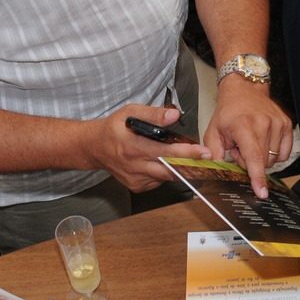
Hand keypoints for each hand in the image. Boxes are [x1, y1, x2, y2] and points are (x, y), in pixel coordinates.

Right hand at [93, 103, 207, 190]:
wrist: (94, 147)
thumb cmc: (113, 128)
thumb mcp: (130, 112)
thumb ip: (153, 114)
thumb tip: (174, 115)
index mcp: (133, 147)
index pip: (166, 153)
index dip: (187, 153)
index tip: (203, 152)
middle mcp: (134, 166)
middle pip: (169, 170)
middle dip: (191, 164)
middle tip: (205, 158)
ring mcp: (135, 179)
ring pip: (166, 177)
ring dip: (179, 168)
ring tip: (187, 156)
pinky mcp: (136, 187)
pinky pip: (158, 181)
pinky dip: (165, 172)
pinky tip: (163, 162)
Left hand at [205, 77, 293, 197]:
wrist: (244, 90)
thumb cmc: (228, 112)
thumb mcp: (213, 131)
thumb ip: (213, 154)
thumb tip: (213, 172)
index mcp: (244, 125)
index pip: (254, 157)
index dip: (257, 177)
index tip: (261, 193)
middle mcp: (264, 123)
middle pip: (262, 162)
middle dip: (249, 163)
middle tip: (239, 149)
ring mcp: (278, 123)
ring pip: (272, 159)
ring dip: (261, 157)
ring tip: (250, 142)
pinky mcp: (286, 124)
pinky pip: (283, 153)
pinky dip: (273, 154)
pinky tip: (263, 142)